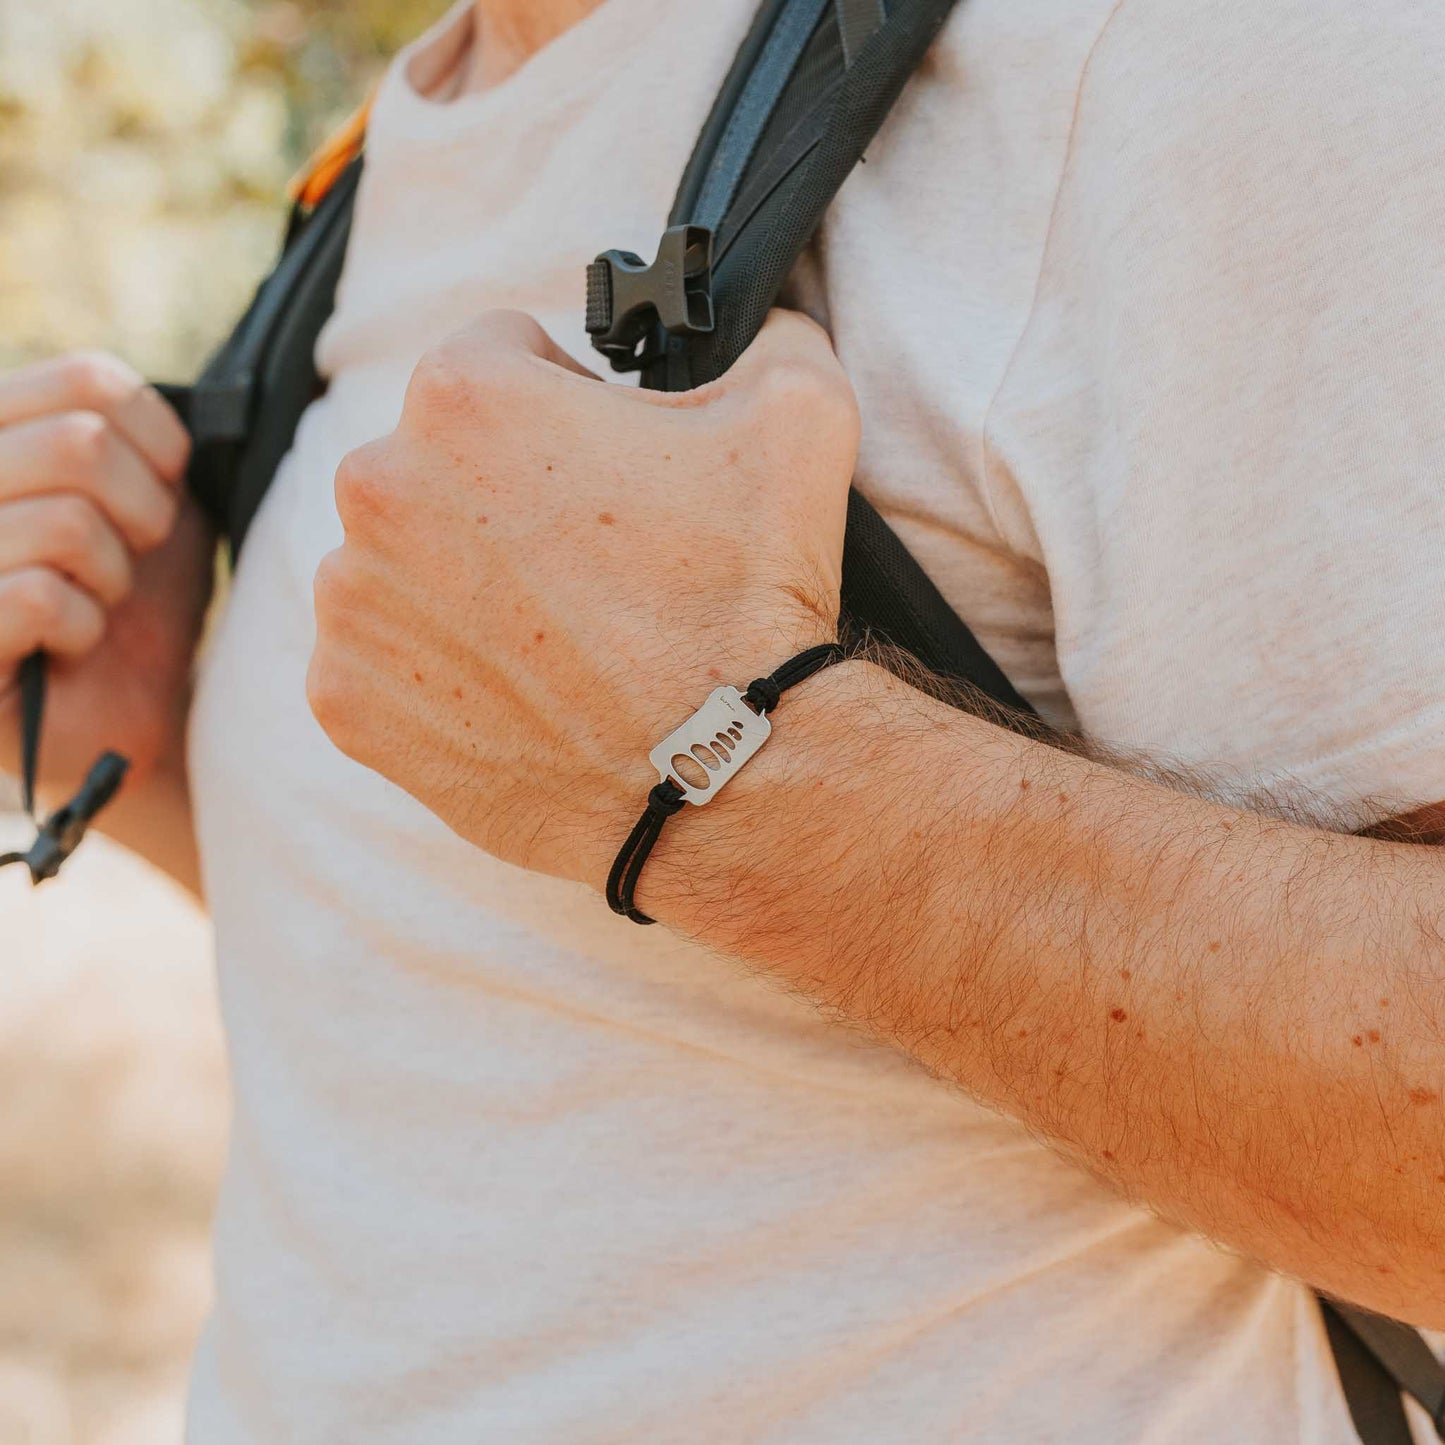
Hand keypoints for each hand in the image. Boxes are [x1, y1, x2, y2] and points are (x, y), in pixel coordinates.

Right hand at [0, 352, 212, 800]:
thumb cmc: (137, 606)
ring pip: (63, 520)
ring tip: (92, 603)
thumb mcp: (155, 510)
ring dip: (110, 576)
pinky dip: (80, 625)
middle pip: (80, 443)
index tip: (166, 492)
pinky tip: (66, 646)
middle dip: (142, 515)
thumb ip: (149, 444)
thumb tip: (183, 408)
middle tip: (130, 559)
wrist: (125, 716)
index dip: (160, 442)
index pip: (88, 379)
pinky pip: (37, 595)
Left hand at [309, 309, 858, 885]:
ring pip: (401, 559)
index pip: (501, 354)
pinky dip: (435, 668)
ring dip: (461, 578)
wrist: (724, 775)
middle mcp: (378, 488)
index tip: (605, 459)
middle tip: (587, 558)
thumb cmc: (748, 599)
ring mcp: (353, 604)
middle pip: (437, 459)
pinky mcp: (346, 702)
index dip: (566, 398)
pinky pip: (381, 658)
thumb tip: (761, 325)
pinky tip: (515, 689)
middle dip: (505, 491)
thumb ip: (768, 338)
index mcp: (464, 397)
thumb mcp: (800, 417)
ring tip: (554, 632)